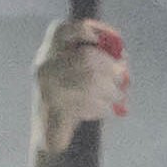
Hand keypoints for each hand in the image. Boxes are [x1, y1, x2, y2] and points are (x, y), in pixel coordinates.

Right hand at [29, 15, 128, 166]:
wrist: (50, 137)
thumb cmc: (73, 101)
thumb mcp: (80, 75)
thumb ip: (98, 62)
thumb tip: (122, 61)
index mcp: (48, 53)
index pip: (61, 30)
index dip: (85, 29)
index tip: (104, 39)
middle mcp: (43, 68)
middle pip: (86, 58)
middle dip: (111, 67)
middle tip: (123, 76)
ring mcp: (45, 90)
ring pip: (90, 81)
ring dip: (111, 90)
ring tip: (118, 96)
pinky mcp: (53, 112)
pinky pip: (85, 105)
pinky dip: (102, 107)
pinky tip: (106, 110)